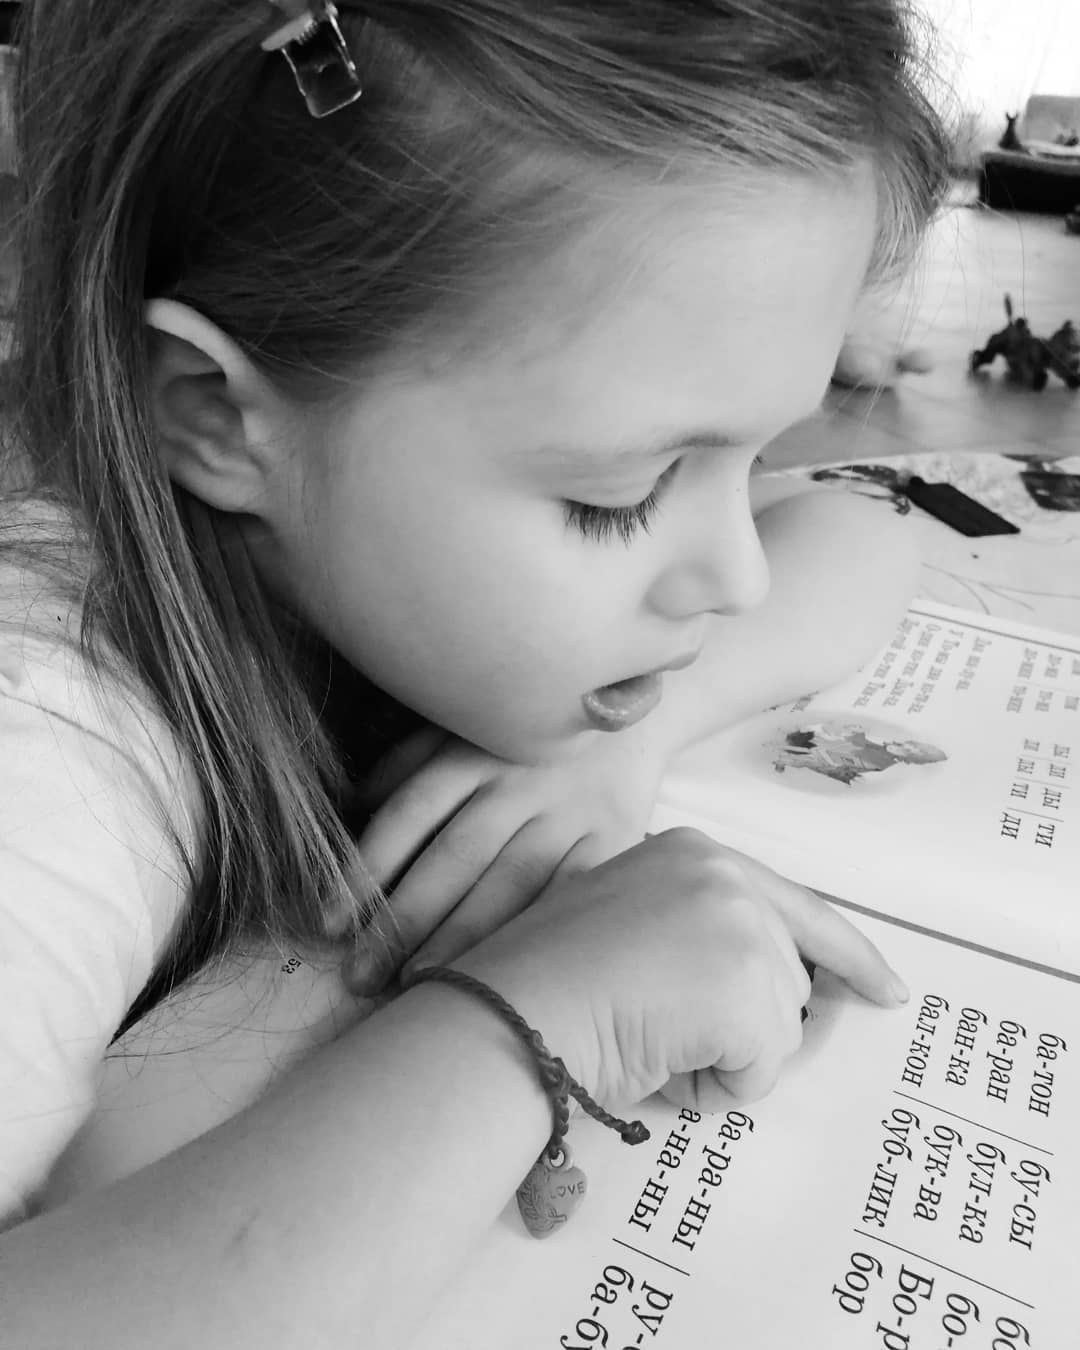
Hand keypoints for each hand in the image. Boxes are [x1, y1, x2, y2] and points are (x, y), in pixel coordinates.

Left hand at [340, 723, 668, 990]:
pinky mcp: (613, 838)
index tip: (331, 923)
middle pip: (453, 856)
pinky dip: (534, 932)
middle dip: (402, 920)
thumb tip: (351, 806)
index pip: (409, 812)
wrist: (639, 705)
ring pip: (510, 881)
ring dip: (461, 936)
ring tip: (419, 983)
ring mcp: (570, 810)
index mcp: (473, 747)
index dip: (366, 868)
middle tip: (358, 976)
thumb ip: (408, 761)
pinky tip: (505, 970)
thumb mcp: (464, 721)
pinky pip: (569, 893)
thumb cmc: (528, 728)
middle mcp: (519, 779)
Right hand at [451, 828, 907, 1111]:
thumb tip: (772, 997)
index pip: (797, 906)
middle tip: (660, 1028)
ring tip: (648, 1040)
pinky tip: (660, 1060)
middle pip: (788, 978)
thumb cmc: (548, 981)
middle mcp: (726, 873)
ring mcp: (742, 925)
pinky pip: (764, 1068)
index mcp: (694, 852)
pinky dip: (718, 1087)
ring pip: (778, 1026)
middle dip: (745, 1024)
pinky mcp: (748, 985)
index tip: (886, 989)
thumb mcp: (630, 926)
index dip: (846, 954)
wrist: (512, 1010)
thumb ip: (697, 935)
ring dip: (723, 1056)